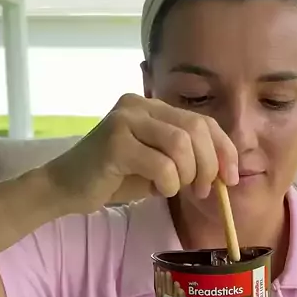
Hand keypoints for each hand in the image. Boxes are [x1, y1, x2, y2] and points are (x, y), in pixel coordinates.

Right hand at [43, 94, 238, 213]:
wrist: (66, 187)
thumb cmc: (114, 178)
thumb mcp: (158, 164)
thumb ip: (186, 158)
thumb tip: (225, 171)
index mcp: (152, 106)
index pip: (202, 120)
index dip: (224, 149)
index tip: (230, 177)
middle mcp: (138, 105)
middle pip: (195, 129)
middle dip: (209, 164)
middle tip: (203, 190)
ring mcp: (125, 121)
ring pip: (180, 144)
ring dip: (187, 174)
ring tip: (176, 189)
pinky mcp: (114, 143)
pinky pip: (160, 164)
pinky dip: (168, 183)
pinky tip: (157, 190)